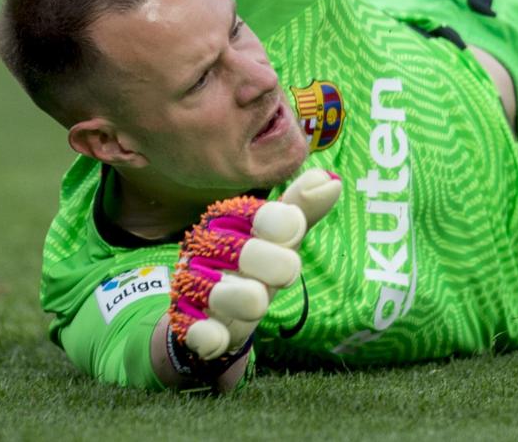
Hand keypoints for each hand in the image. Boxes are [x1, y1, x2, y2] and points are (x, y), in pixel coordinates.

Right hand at [166, 169, 342, 361]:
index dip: (284, 225)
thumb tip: (332, 181)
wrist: (218, 310)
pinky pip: (194, 329)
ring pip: (221, 292)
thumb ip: (305, 208)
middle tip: (286, 274)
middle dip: (275, 265)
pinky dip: (207, 335)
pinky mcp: (185, 321)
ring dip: (246, 299)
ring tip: (257, 302)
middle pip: (247, 253)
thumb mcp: (283, 235)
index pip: (262, 215)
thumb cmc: (259, 261)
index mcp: (230, 217)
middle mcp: (206, 246)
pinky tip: (217, 337)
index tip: (293, 231)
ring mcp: (193, 284)